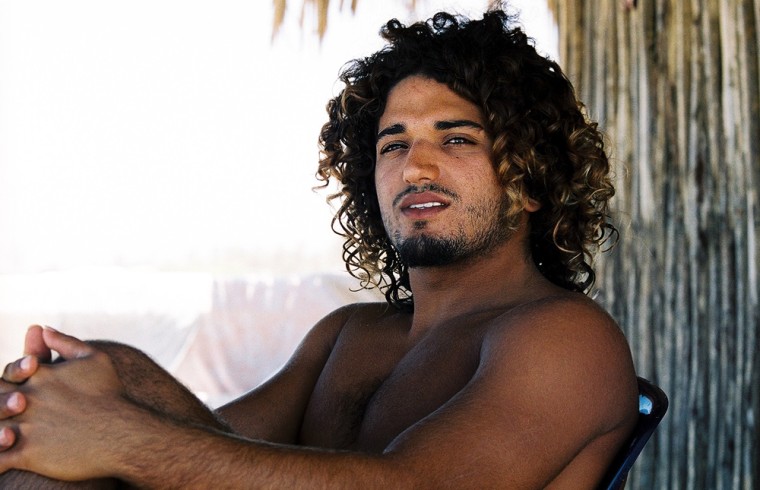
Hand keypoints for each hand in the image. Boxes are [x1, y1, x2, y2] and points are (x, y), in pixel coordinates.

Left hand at [0, 327, 130, 480]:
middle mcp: (28, 398)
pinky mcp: (28, 454)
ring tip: (11, 435)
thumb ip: (66, 343)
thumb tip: (42, 329)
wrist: (124, 433)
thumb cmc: (111, 395)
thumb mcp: (94, 359)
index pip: (9, 374)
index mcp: (39, 375)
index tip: (25, 393)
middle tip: (19, 409)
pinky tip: (7, 459)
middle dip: (2, 404)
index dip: (13, 379)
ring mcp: (26, 427)